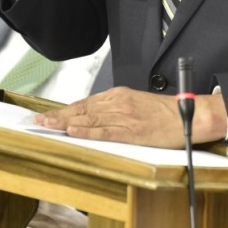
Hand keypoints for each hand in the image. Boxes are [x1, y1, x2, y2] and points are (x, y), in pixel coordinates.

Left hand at [34, 86, 227, 146]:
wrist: (188, 115)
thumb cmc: (164, 112)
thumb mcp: (137, 103)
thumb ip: (117, 108)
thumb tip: (96, 116)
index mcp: (118, 95)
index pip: (85, 103)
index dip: (65, 110)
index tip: (48, 114)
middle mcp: (118, 103)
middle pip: (82, 110)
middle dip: (58, 116)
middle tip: (38, 121)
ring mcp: (124, 116)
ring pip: (88, 120)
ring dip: (65, 123)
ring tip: (47, 126)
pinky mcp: (131, 130)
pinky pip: (104, 131)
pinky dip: (87, 132)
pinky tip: (73, 132)